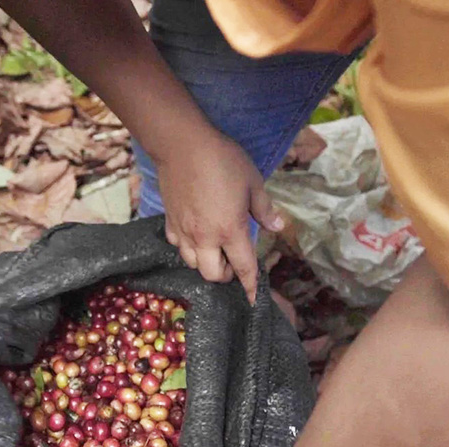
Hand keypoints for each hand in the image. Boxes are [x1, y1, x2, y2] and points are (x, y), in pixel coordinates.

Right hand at [155, 132, 283, 303]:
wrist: (182, 144)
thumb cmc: (223, 160)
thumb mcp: (253, 182)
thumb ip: (264, 209)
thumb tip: (278, 227)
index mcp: (230, 230)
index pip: (244, 268)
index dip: (250, 286)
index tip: (253, 299)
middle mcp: (205, 237)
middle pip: (213, 275)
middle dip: (227, 275)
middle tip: (235, 261)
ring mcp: (185, 231)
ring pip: (193, 264)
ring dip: (207, 264)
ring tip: (215, 250)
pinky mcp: (170, 221)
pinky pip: (179, 247)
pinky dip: (189, 248)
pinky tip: (196, 235)